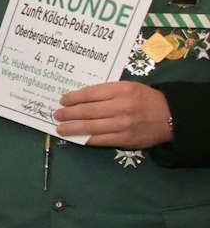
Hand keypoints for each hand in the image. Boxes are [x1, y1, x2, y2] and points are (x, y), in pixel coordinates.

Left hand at [56, 81, 174, 147]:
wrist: (170, 117)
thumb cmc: (145, 99)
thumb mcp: (129, 87)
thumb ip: (108, 91)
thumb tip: (81, 98)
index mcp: (122, 90)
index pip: (91, 93)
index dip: (74, 98)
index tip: (63, 100)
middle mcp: (121, 106)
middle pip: (88, 111)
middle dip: (69, 113)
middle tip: (57, 115)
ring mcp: (122, 124)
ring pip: (91, 127)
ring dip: (72, 128)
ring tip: (61, 128)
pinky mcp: (125, 139)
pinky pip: (100, 140)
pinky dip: (86, 138)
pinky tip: (77, 137)